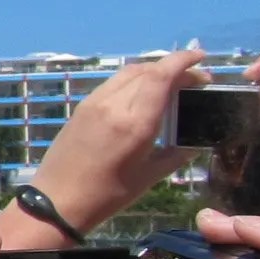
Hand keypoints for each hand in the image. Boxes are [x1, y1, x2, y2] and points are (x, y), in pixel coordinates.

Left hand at [27, 46, 209, 233]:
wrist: (57, 200)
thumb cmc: (109, 194)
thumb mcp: (151, 176)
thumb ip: (178, 153)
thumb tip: (197, 140)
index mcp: (135, 122)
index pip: (161, 76)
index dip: (183, 61)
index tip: (202, 57)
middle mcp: (113, 105)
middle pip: (147, 70)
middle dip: (174, 68)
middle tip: (195, 80)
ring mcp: (94, 103)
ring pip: (128, 73)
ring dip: (153, 71)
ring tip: (173, 83)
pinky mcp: (82, 107)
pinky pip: (113, 84)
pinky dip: (133, 80)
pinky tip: (144, 92)